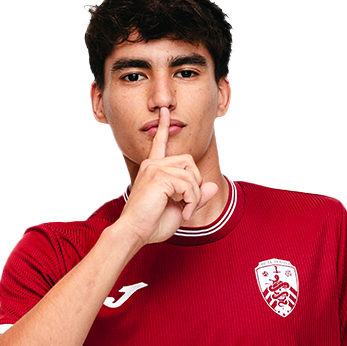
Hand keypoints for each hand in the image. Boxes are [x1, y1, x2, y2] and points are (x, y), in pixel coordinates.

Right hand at [118, 107, 217, 244]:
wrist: (133, 233)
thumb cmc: (150, 224)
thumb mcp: (180, 209)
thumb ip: (195, 197)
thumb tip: (212, 186)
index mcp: (153, 169)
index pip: (160, 143)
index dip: (164, 127)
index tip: (165, 112)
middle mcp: (152, 165)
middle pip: (189, 161)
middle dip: (195, 184)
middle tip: (187, 206)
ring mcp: (154, 169)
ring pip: (191, 174)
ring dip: (193, 196)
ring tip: (184, 211)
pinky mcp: (158, 177)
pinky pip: (188, 185)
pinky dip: (191, 201)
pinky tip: (182, 212)